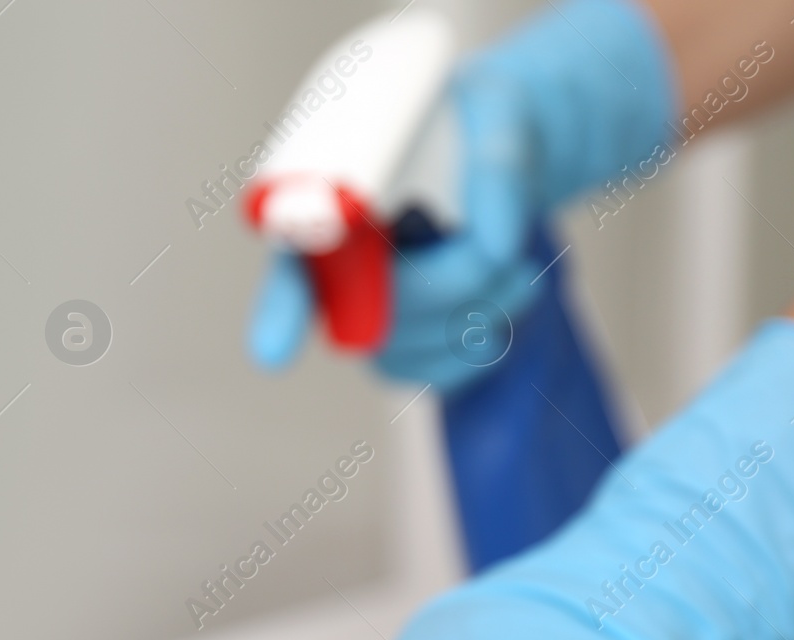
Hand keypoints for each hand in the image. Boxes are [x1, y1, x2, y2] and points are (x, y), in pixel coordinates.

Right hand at [247, 0, 676, 392]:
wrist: (506, 152)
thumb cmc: (482, 120)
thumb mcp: (501, 114)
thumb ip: (498, 170)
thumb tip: (497, 245)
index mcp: (326, 201)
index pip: (290, 262)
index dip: (279, 309)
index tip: (273, 354)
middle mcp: (333, 267)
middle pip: (373, 315)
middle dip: (451, 284)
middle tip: (506, 246)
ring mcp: (366, 315)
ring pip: (412, 347)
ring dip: (482, 309)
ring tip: (520, 260)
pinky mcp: (406, 348)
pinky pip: (439, 373)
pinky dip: (487, 342)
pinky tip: (509, 294)